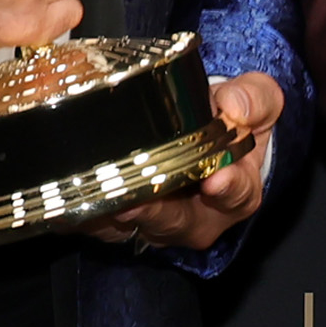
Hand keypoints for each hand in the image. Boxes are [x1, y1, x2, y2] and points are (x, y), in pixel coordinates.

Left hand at [82, 73, 284, 252]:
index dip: (228, 188)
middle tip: (136, 200)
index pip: (237, 194)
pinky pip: (99, 224)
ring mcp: (156, 224)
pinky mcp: (120, 222)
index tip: (216, 179)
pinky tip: (68, 199)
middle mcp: (197, 218)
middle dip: (154, 211)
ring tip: (96, 201)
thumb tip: (235, 106)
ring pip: (131, 227)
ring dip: (112, 215)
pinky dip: (83, 214)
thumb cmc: (231, 119)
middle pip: (176, 222)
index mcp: (237, 192)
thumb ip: (255, 99)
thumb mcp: (257, 101)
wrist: (204, 132)